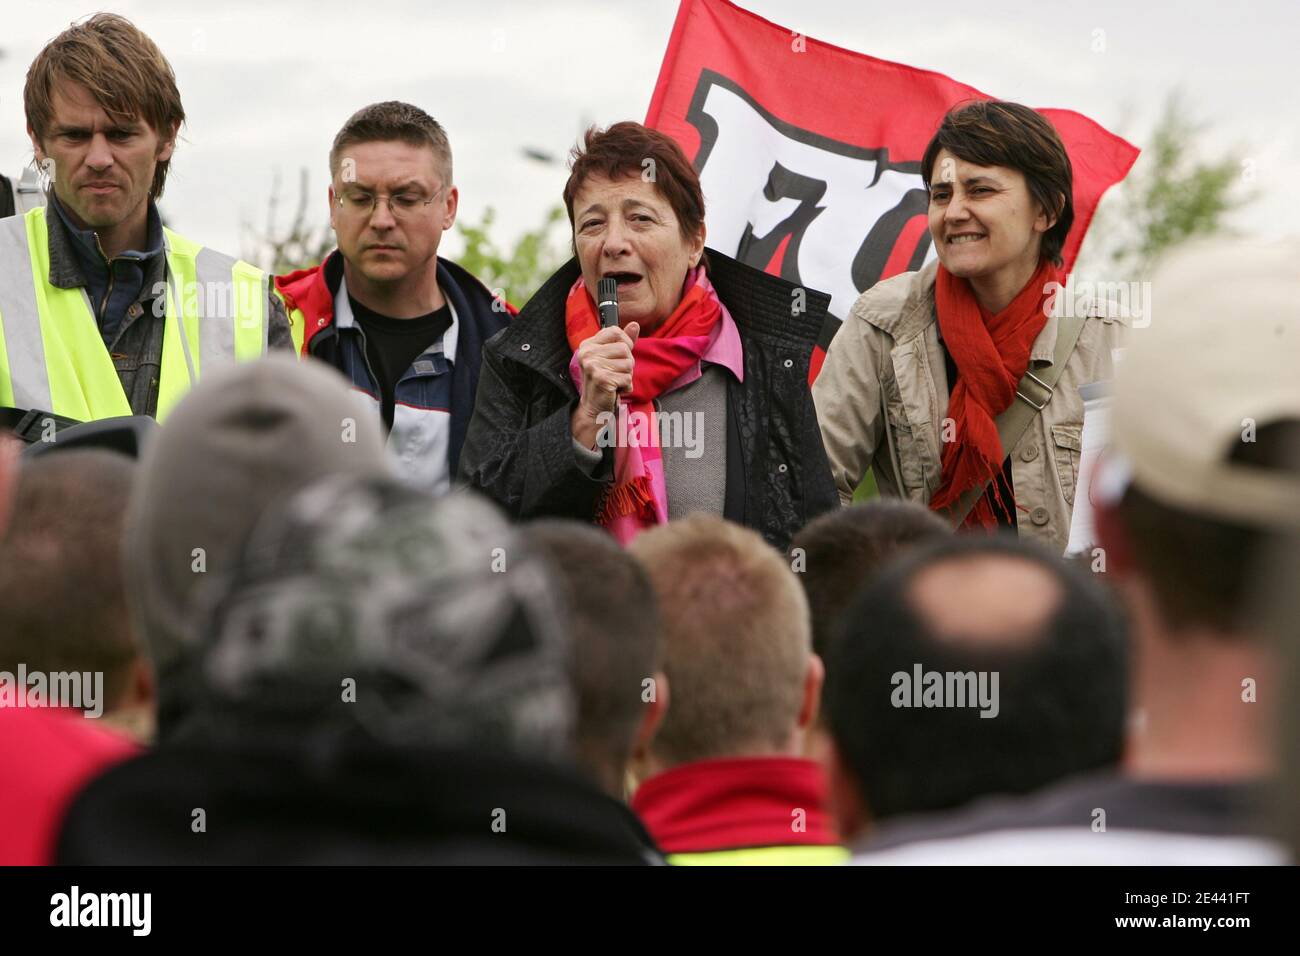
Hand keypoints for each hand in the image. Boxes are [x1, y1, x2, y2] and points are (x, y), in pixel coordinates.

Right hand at [571, 322, 639, 449]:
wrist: (594, 408)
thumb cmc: (604, 381)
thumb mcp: (612, 358)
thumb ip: (623, 341)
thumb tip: (635, 324)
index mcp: (588, 345)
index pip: (615, 331)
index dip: (625, 343)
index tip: (619, 356)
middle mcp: (587, 353)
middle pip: (625, 348)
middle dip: (627, 363)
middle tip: (615, 373)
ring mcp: (593, 366)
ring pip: (628, 363)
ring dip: (627, 376)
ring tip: (615, 382)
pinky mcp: (601, 378)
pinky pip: (627, 378)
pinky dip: (626, 387)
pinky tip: (615, 390)